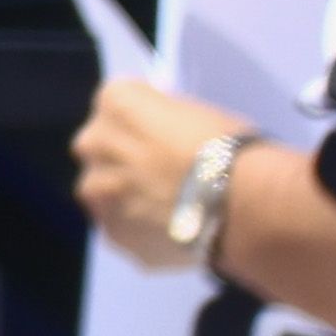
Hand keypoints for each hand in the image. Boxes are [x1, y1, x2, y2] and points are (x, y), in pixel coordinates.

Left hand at [72, 76, 250, 274]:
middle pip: (101, 147)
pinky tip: (171, 232)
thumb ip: (163, 119)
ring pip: (104, 190)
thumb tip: (159, 129)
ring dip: (126, 196)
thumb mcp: (197, 112)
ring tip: (167, 208)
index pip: (118, 102)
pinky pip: (122, 227)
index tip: (165, 134)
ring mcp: (98, 192)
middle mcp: (93, 143)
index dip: (144, 119)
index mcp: (116, 102)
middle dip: (124, 157)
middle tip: (162, 173)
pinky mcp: (113, 234)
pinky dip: (140, 229)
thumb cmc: (229, 150)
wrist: (242, 207)